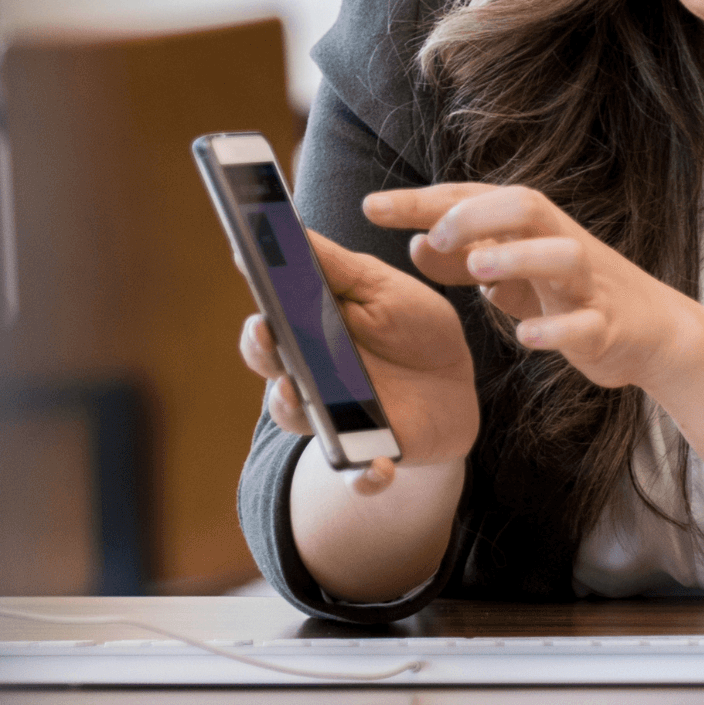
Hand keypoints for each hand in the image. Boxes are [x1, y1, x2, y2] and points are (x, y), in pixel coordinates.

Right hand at [239, 230, 479, 495]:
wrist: (454, 383)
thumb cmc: (410, 327)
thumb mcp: (380, 288)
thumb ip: (335, 266)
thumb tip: (285, 227)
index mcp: (308, 334)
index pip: (268, 324)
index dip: (258, 306)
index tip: (248, 278)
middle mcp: (310, 379)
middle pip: (271, 370)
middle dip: (264, 353)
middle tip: (268, 332)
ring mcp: (336, 418)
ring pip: (300, 421)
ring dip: (295, 410)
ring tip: (298, 393)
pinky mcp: (369, 454)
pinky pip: (357, 475)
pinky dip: (363, 477)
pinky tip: (378, 469)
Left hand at [362, 183, 692, 392]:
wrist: (651, 331)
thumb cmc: (571, 294)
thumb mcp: (513, 272)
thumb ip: (465, 258)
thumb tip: (415, 243)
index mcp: (533, 228)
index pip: (474, 199)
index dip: (423, 201)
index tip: (372, 207)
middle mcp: (561, 244)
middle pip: (527, 205)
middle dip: (478, 213)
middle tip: (434, 234)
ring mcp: (587, 285)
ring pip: (564, 255)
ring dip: (520, 257)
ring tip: (479, 269)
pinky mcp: (608, 326)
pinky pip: (586, 324)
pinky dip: (556, 329)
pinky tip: (525, 338)